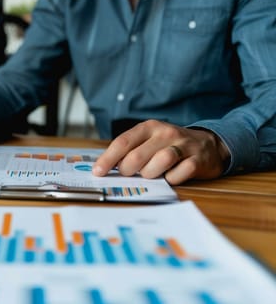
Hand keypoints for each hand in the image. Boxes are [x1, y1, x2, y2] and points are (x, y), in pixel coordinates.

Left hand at [92, 120, 229, 184]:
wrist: (209, 145)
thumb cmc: (169, 146)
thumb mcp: (149, 141)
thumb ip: (130, 150)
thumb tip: (104, 167)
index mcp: (149, 127)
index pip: (123, 142)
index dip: (108, 158)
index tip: (98, 172)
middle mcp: (165, 133)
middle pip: (137, 156)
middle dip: (127, 170)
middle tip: (129, 174)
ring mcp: (183, 145)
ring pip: (159, 162)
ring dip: (150, 174)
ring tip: (152, 173)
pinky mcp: (198, 160)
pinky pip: (178, 174)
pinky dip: (171, 179)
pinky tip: (171, 176)